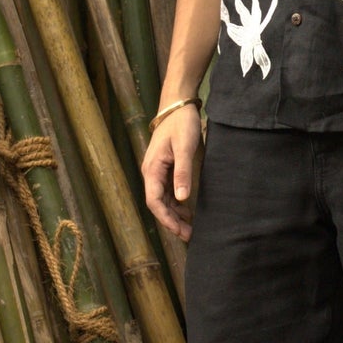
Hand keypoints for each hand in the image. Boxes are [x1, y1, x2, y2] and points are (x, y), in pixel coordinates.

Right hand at [142, 104, 203, 240]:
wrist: (178, 106)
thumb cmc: (181, 124)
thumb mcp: (185, 148)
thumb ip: (183, 172)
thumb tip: (181, 198)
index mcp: (152, 169)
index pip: (154, 201)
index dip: (166, 219)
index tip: (179, 231)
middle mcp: (151, 173)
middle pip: (158, 204)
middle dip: (172, 222)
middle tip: (190, 236)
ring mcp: (158, 172)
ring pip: (163, 200)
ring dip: (175, 215)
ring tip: (190, 229)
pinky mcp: (166, 169)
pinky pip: (168, 192)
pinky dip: (177, 205)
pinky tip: (188, 212)